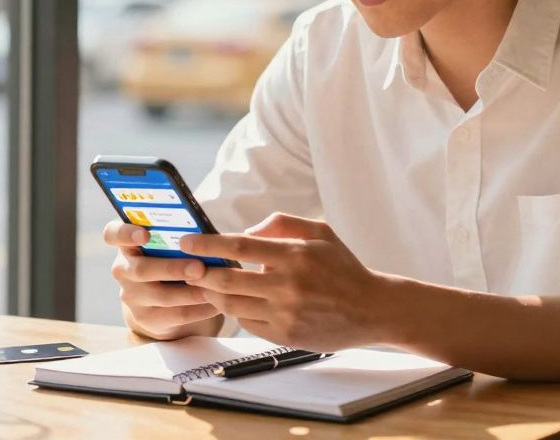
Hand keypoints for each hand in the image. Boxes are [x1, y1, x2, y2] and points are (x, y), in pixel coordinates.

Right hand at [103, 221, 221, 339]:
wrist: (163, 298)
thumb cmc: (171, 257)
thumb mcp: (168, 244)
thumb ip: (178, 236)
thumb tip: (205, 233)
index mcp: (127, 243)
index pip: (113, 234)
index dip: (125, 233)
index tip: (144, 234)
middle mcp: (124, 269)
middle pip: (141, 270)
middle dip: (172, 269)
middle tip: (199, 267)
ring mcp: (132, 296)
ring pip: (160, 296)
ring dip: (190, 292)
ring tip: (215, 286)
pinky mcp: (146, 319)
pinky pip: (175, 315)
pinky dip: (198, 309)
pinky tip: (216, 303)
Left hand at [179, 212, 388, 350]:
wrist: (372, 309)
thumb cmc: (343, 267)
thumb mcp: (319, 232)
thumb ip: (281, 224)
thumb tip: (246, 232)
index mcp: (294, 255)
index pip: (239, 248)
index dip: (208, 245)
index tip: (186, 242)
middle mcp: (287, 285)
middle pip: (228, 280)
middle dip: (202, 273)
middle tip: (188, 267)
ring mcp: (285, 313)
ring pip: (232, 305)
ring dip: (212, 295)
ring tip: (203, 285)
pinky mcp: (285, 335)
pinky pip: (247, 323)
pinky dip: (234, 312)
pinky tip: (230, 303)